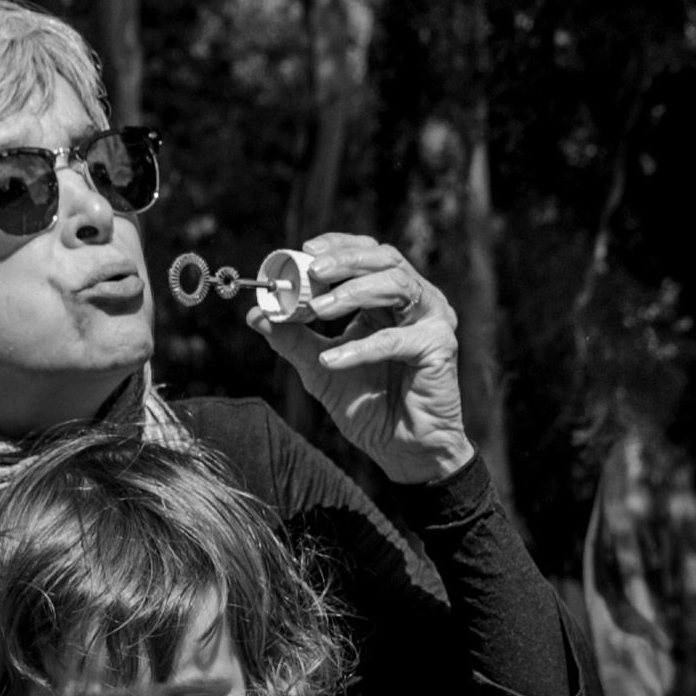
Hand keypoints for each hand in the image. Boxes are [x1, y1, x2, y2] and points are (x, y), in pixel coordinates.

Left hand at [245, 233, 474, 484]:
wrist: (400, 449)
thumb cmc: (367, 406)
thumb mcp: (319, 369)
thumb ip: (292, 339)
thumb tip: (255, 314)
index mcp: (387, 299)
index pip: (366, 254)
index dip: (338, 246)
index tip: (304, 250)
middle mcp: (414, 302)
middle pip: (385, 259)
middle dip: (346, 260)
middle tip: (312, 270)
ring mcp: (431, 321)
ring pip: (397, 285)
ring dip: (353, 293)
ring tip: (318, 310)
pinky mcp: (440, 347)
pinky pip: (397, 339)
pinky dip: (360, 348)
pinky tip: (331, 360)